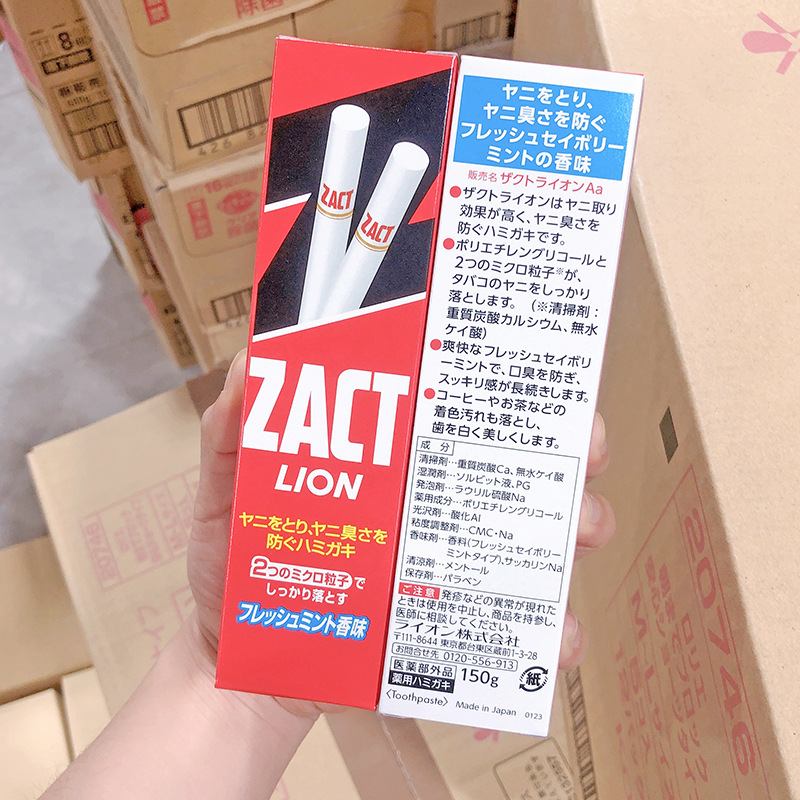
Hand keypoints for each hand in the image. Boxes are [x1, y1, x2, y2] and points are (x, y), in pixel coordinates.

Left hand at [188, 350, 615, 694]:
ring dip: (575, 527)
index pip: (454, 410)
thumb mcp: (226, 492)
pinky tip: (556, 636)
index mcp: (391, 463)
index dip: (502, 385)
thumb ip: (230, 435)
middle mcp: (432, 507)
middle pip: (517, 466)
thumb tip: (253, 364)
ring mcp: (447, 570)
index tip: (539, 371)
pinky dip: (549, 632)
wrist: (238, 661)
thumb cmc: (235, 566)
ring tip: (581, 532)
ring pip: (535, 539)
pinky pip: (514, 630)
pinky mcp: (449, 632)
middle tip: (584, 448)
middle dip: (567, 451)